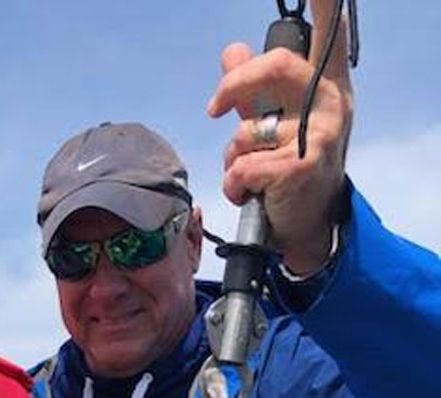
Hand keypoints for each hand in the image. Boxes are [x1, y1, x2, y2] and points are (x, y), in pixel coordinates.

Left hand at [207, 0, 352, 273]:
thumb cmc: (292, 170)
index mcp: (327, 84)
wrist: (305, 227)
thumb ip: (253, 87)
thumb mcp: (276, 123)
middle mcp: (330, 102)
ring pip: (248, 130)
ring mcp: (318, 133)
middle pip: (275, 66)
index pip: (330, 33)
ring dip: (233, 157)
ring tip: (249, 175)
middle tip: (215, 109)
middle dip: (235, 87)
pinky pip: (244, 164)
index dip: (326, 3)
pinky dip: (235, 184)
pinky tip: (248, 194)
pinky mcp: (301, 165)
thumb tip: (232, 51)